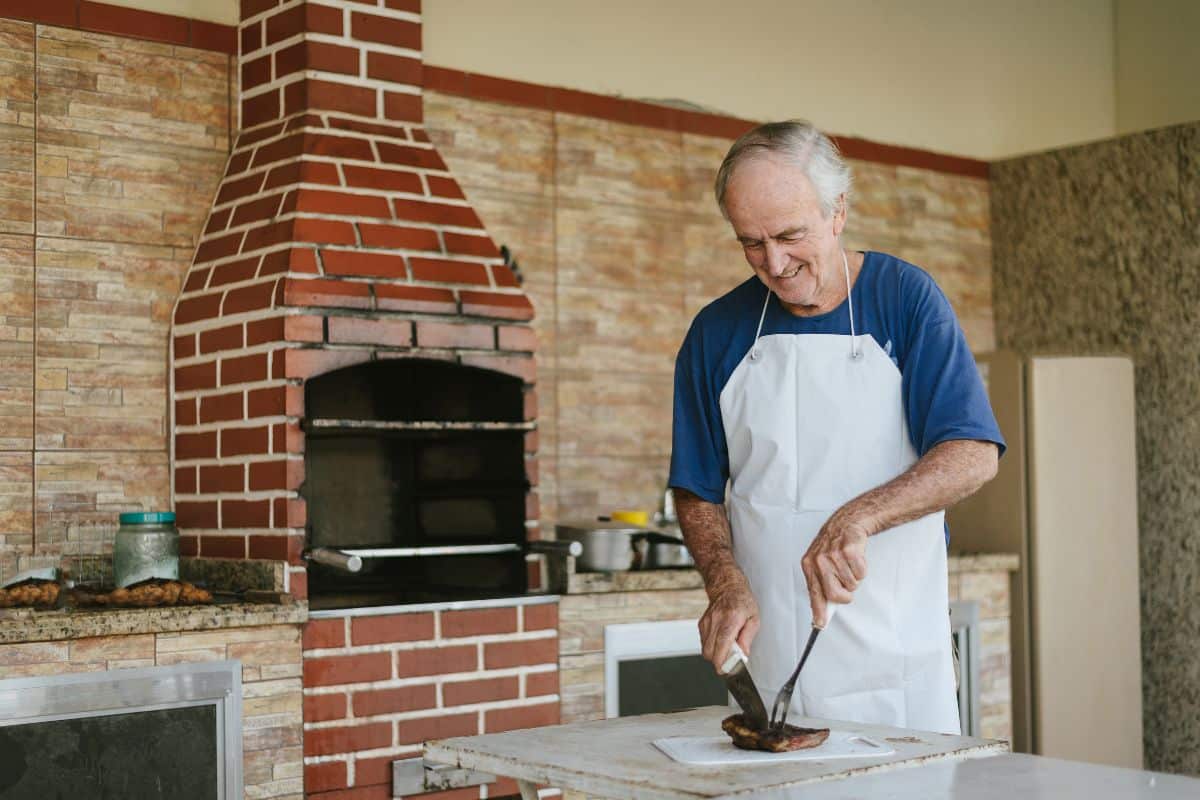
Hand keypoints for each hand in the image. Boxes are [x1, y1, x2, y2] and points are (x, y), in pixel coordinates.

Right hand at [698, 568, 759, 671]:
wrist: (727, 587)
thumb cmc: (742, 602)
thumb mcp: (753, 619)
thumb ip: (747, 638)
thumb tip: (743, 655)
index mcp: (730, 619)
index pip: (722, 645)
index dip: (723, 662)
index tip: (729, 669)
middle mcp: (716, 621)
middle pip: (710, 652)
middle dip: (719, 662)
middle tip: (730, 662)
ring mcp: (706, 623)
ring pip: (705, 650)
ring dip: (715, 655)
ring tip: (727, 649)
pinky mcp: (701, 625)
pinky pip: (704, 644)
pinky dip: (712, 647)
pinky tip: (720, 642)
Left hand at [801, 511, 868, 627]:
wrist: (845, 524)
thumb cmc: (833, 547)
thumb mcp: (819, 563)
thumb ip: (820, 585)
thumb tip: (822, 611)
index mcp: (809, 565)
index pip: (813, 593)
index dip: (818, 610)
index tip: (820, 623)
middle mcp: (819, 560)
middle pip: (834, 594)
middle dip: (844, 596)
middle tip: (847, 587)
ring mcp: (834, 555)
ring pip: (851, 584)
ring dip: (854, 578)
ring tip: (849, 565)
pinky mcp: (849, 550)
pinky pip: (861, 573)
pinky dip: (862, 569)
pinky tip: (856, 558)